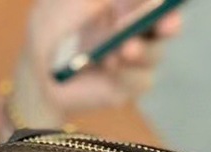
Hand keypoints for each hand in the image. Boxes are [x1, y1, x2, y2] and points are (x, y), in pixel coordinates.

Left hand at [11, 0, 183, 127]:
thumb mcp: (73, 0)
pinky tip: (111, 64)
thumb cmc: (54, 27)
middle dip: (170, 23)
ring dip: (142, 50)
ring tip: (124, 49)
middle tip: (167, 22)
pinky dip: (127, 72)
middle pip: (168, 24)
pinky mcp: (130, 84)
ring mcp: (137, 58)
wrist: (40, 71)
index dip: (162, 2)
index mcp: (127, 3)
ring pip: (155, 53)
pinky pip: (140, 79)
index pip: (155, 1)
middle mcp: (138, 28)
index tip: (162, 1)